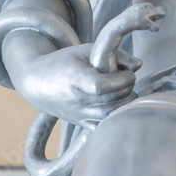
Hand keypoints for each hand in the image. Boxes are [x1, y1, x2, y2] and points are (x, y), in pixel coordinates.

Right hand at [7, 41, 139, 127]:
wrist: (37, 83)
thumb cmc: (64, 62)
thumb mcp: (85, 50)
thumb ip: (113, 54)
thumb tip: (139, 64)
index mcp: (77, 80)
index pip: (105, 86)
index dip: (122, 79)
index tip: (128, 72)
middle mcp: (78, 101)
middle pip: (114, 100)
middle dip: (127, 88)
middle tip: (126, 79)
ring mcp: (79, 115)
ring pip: (113, 114)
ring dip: (125, 102)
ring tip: (122, 90)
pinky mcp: (81, 124)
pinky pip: (105, 125)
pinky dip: (115, 116)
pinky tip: (115, 103)